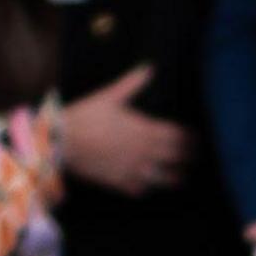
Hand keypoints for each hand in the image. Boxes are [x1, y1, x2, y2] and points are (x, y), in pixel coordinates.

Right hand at [60, 65, 190, 194]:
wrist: (61, 141)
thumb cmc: (85, 116)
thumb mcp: (110, 96)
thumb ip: (132, 83)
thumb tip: (149, 67)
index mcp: (144, 129)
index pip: (176, 136)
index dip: (188, 138)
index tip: (194, 138)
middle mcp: (143, 151)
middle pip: (175, 157)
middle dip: (186, 157)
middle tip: (194, 158)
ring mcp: (132, 168)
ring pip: (162, 178)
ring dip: (174, 178)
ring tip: (181, 178)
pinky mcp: (118, 181)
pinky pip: (139, 189)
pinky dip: (145, 187)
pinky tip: (147, 185)